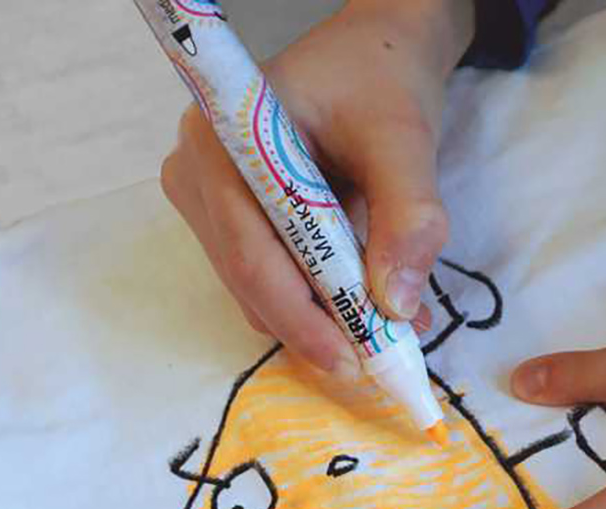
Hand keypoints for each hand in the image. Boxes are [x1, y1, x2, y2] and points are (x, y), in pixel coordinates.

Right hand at [160, 0, 472, 375]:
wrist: (375, 52)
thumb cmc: (381, 80)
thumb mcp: (404, 141)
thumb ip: (408, 217)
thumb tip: (396, 304)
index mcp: (222, 139)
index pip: (250, 250)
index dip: (299, 315)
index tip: (350, 359)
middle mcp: (196, 170)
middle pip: (249, 277)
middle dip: (317, 325)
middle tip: (383, 359)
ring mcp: (206, 197)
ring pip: (259, 286)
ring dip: (323, 315)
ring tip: (391, 326)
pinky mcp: (229, 216)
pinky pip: (269, 275)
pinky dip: (319, 296)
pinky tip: (370, 300)